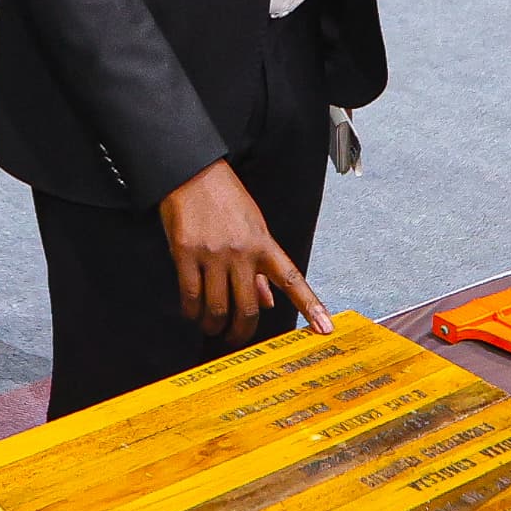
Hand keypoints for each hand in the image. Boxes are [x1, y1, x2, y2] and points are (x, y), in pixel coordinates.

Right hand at [157, 160, 333, 348]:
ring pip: (218, 307)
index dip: (310, 306)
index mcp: (263, 244)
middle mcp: (242, 252)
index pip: (292, 280)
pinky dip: (192, 311)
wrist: (191, 172)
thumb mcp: (253, 226)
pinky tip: (193, 313)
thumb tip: (268, 302)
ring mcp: (213, 254)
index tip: (324, 327)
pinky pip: (191, 295)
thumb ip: (261, 267)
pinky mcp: (186, 254)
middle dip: (241, 331)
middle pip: (248, 307)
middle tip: (235, 338)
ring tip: (211, 326)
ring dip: (214, 324)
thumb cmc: (224, 198)